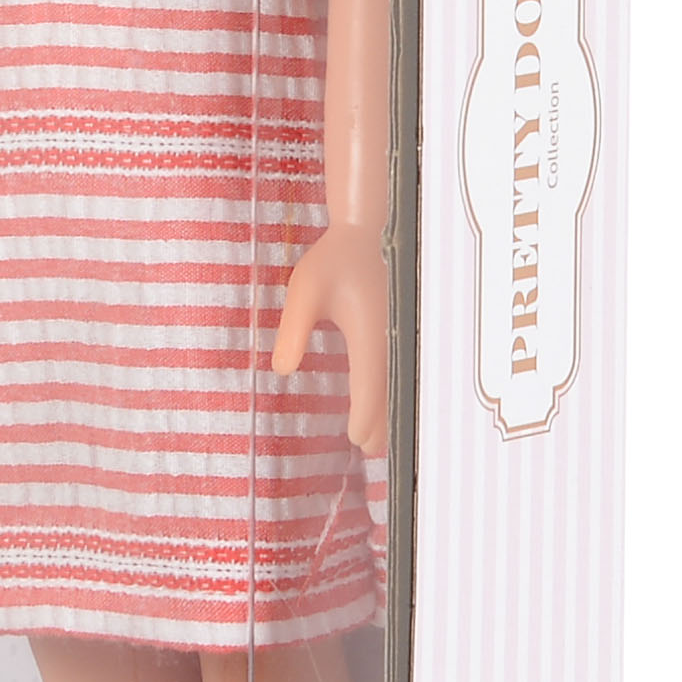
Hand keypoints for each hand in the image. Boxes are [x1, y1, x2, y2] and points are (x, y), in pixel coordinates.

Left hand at [272, 223, 388, 451]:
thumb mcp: (303, 290)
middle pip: (390, 390)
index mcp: (369, 331)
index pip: (369, 383)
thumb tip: (282, 370)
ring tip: (378, 440)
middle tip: (367, 451)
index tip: (355, 440)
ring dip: (390, 408)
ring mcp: (399, 332)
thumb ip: (293, 329)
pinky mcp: (400, 328)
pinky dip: (393, 389)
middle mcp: (391, 336)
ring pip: (398, 381)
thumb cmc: (332, 259)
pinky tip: (386, 402)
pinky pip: (399, 367)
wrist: (367, 230)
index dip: (364, 414)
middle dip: (380, 421)